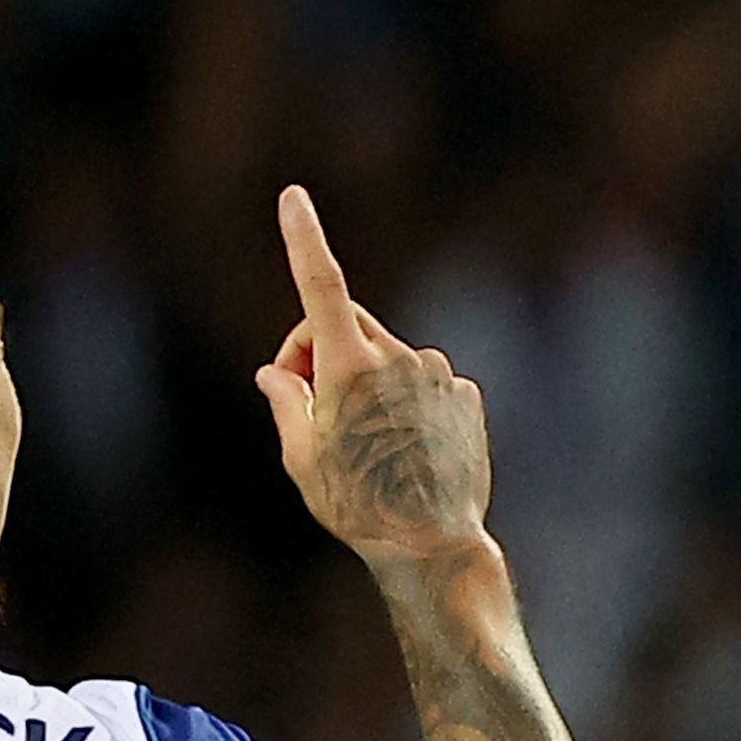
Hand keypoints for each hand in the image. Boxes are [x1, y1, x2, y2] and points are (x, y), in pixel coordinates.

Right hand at [253, 186, 499, 572]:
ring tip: (361, 441)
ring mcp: (439, 375)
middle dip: (316, 353)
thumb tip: (275, 371)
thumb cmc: (355, 503)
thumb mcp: (299, 454)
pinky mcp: (465, 396)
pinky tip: (402, 449)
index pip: (320, 285)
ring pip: (385, 358)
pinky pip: (422, 384)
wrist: (432, 543)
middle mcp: (400, 357)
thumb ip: (285, 400)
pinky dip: (402, 403)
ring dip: (364, 381)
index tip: (293, 197)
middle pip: (343, 327)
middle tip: (305, 404)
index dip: (303, 238)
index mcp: (351, 365)